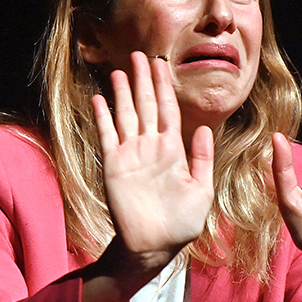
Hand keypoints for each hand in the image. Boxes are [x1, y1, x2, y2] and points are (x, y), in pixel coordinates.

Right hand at [92, 52, 214, 275]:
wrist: (154, 247)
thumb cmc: (181, 224)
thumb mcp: (201, 191)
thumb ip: (201, 160)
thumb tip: (203, 129)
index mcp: (173, 151)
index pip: (168, 110)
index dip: (164, 86)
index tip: (162, 63)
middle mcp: (150, 148)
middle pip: (146, 105)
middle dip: (144, 80)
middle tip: (140, 54)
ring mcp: (130, 155)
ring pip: (126, 115)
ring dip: (123, 92)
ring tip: (120, 70)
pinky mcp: (113, 166)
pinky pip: (107, 136)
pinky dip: (103, 117)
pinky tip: (99, 98)